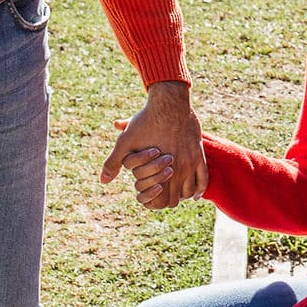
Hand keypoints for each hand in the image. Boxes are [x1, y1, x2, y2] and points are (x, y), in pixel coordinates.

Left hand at [102, 81, 205, 209]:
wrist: (169, 102)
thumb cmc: (146, 120)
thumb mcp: (125, 142)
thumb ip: (113, 163)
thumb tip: (103, 181)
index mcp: (160, 169)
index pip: (160, 202)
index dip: (153, 204)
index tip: (149, 199)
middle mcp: (178, 168)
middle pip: (175, 200)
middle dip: (166, 200)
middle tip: (160, 194)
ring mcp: (191, 162)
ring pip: (190, 192)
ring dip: (182, 194)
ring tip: (174, 191)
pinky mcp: (199, 153)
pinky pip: (204, 178)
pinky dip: (199, 189)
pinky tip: (195, 194)